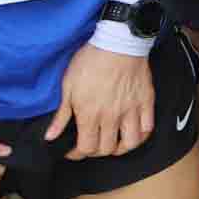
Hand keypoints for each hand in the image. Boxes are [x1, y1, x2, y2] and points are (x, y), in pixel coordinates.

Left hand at [46, 44, 152, 160]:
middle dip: (96, 151)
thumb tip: (50, 136)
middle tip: (91, 144)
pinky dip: (141, 136)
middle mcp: (111, 117)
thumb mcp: (68, 86)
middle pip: (106, 148)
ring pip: (130, 143)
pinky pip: (148, 127)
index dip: (77, 154)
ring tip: (113, 144)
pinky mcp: (146, 102)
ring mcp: (131, 110)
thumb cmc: (90, 62)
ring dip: (120, 149)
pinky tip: (133, 133)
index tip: (73, 151)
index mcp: (90, 114)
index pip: (86, 147)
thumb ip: (61, 115)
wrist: (118, 43)